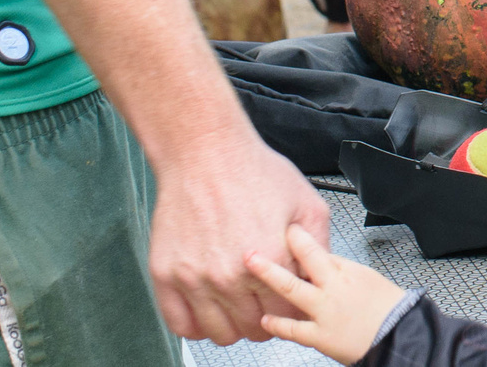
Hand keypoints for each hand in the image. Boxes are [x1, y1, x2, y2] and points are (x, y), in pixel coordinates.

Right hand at [148, 133, 329, 343]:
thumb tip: (320, 276)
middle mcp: (231, 274)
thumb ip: (318, 245)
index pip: (288, 313)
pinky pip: (181, 325)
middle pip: (255, 328)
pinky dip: (197, 325)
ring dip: (233, 326)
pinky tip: (207, 308)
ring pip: (221, 334)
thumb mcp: (305, 202)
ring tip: (236, 305)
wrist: (205, 152)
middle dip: (265, 318)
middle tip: (262, 302)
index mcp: (270, 257)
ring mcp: (195, 278)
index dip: (292, 308)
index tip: (286, 300)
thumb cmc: (252, 171)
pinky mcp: (166, 275)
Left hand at [248, 222, 406, 365]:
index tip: (285, 227)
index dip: (298, 237)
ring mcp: (324, 312)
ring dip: (270, 276)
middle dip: (281, 247)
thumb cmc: (388, 307)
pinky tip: (264, 320)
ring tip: (252, 266)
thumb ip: (341, 268)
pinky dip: (277, 325)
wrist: (397, 335)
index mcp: (346, 271)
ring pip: (292, 290)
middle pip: (304, 260)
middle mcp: (333, 288)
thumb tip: (321, 259)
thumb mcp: (367, 277)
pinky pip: (294, 330)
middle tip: (259, 238)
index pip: (318, 248)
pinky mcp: (320, 337)